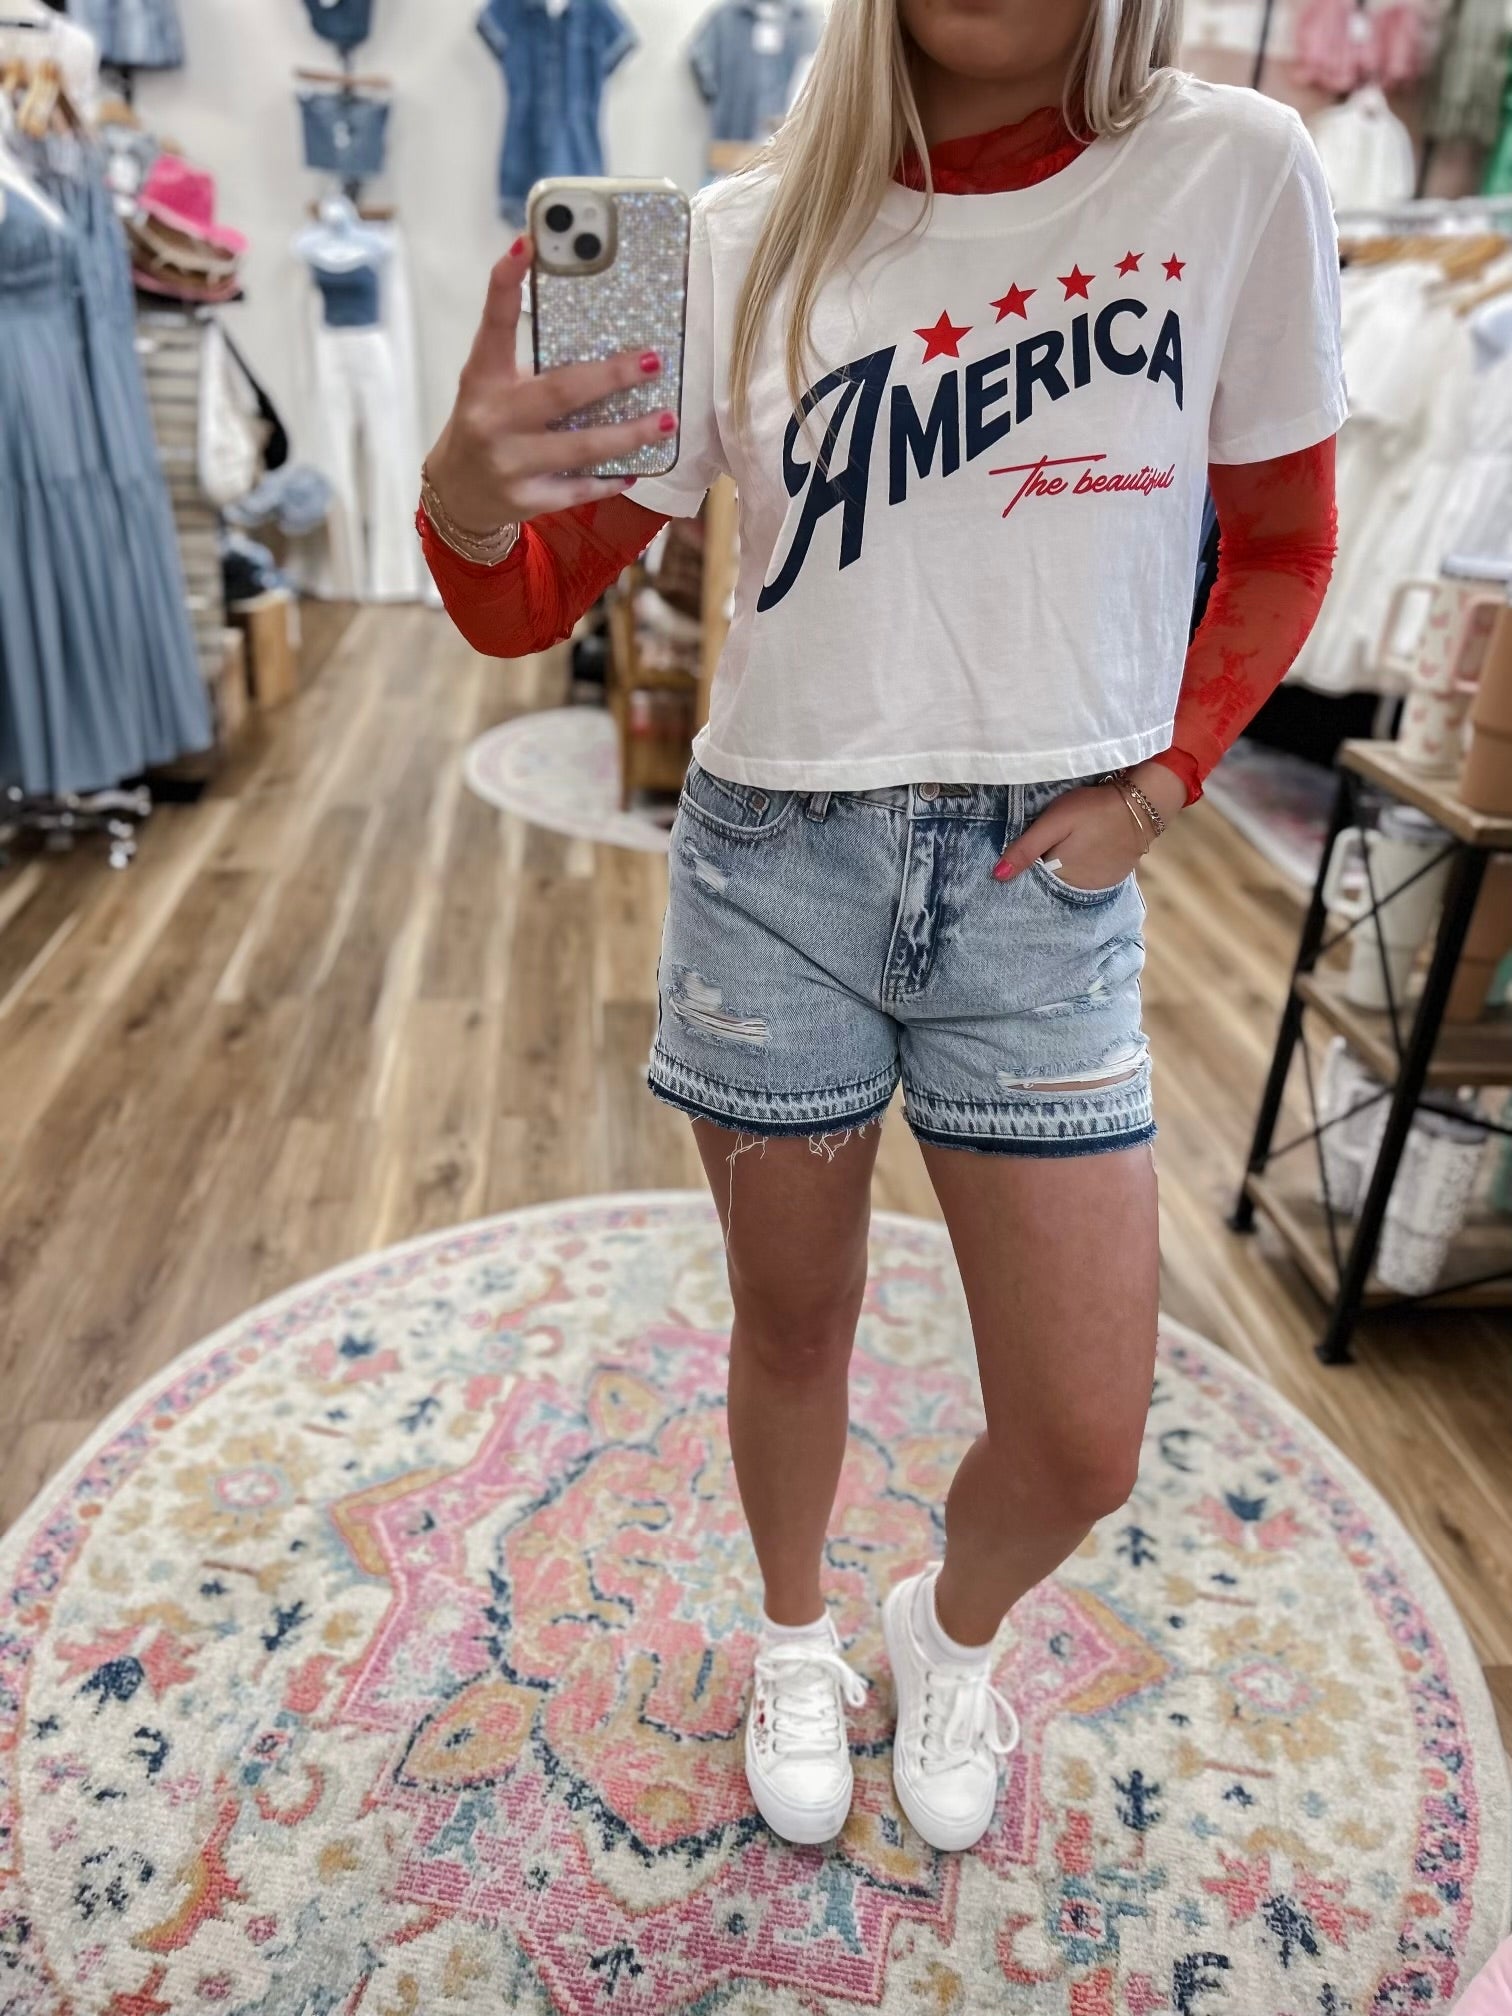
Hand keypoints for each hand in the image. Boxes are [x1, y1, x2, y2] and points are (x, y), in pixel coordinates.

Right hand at [423, 235, 674, 530]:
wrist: (456, 494)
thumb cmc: (489, 425)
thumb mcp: (494, 387)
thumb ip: (534, 367)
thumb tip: (605, 340)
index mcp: (481, 378)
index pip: (494, 324)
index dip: (506, 282)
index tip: (528, 243)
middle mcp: (492, 418)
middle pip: (560, 392)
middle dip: (611, 376)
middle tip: (652, 361)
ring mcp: (508, 462)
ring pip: (580, 448)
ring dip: (628, 434)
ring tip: (665, 421)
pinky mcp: (525, 499)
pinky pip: (578, 489)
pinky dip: (610, 479)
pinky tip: (636, 468)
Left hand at [993, 763, 1184, 887]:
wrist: (1142, 804)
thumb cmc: (1093, 809)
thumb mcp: (1054, 822)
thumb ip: (1026, 849)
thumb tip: (997, 876)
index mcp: (1061, 879)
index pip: (1031, 885)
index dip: (1022, 872)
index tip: (1015, 861)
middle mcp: (1079, 891)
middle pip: (1049, 886)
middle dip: (1039, 873)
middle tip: (1041, 849)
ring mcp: (1098, 887)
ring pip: (1067, 884)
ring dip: (1059, 872)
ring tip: (1059, 850)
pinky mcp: (1112, 879)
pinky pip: (1086, 880)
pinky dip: (1078, 870)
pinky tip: (1077, 854)